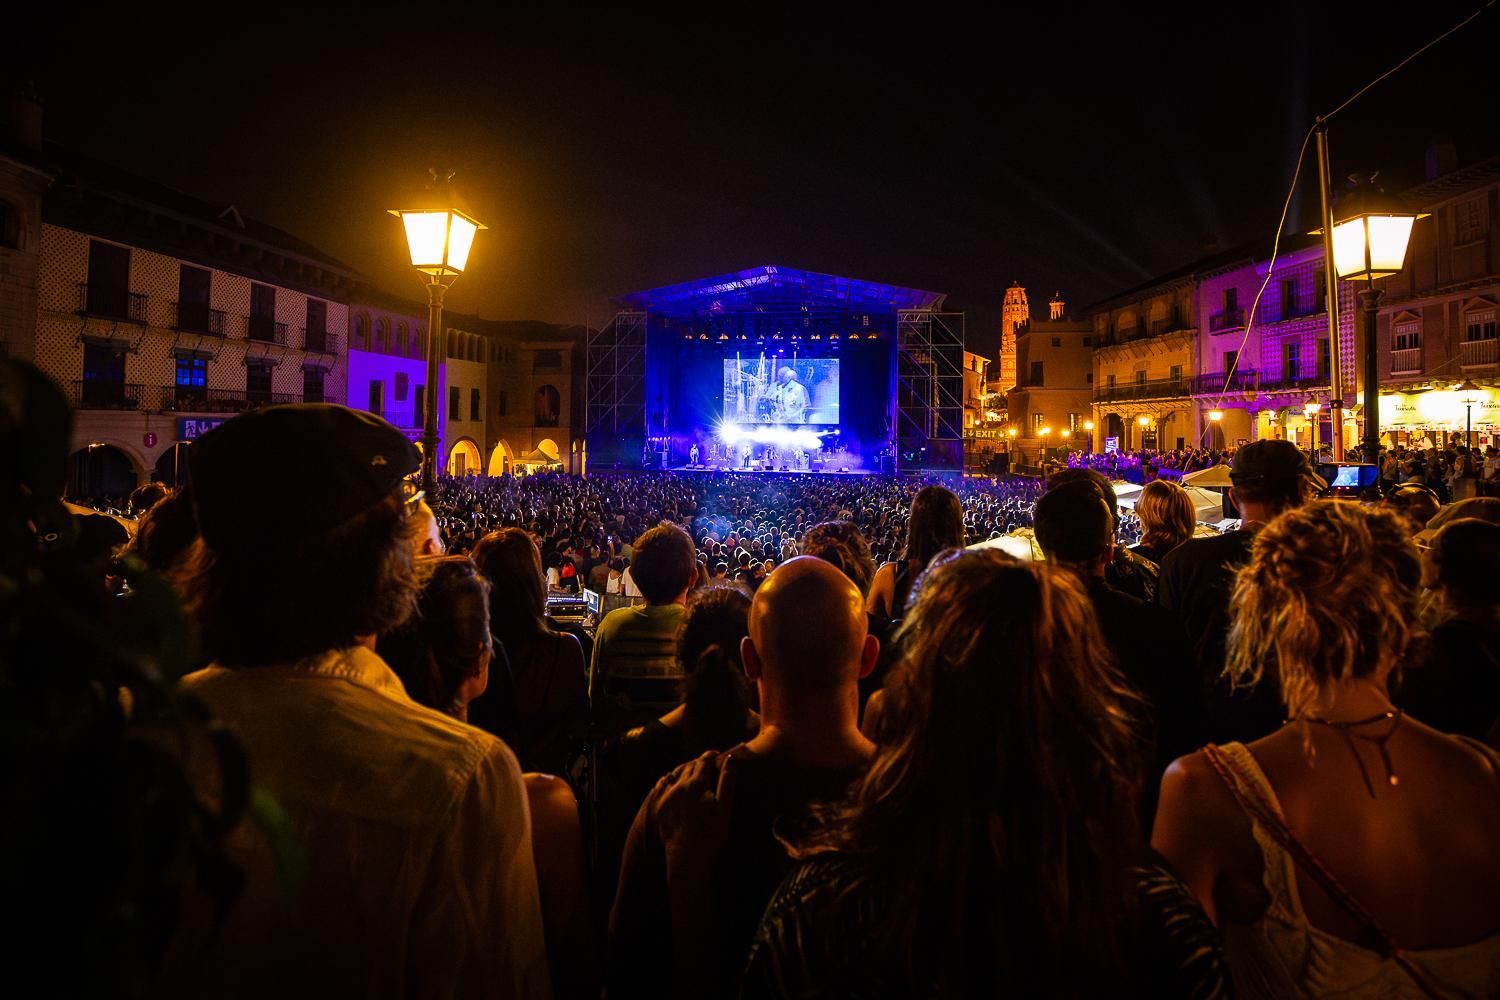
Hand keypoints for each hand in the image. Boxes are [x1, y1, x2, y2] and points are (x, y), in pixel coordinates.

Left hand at [655, 751, 736, 875]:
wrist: (687, 854)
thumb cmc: (711, 833)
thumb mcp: (724, 807)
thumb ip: (727, 781)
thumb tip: (730, 759)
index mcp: (696, 784)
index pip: (703, 761)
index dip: (710, 756)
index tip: (716, 754)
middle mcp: (679, 786)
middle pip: (689, 766)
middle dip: (699, 762)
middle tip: (707, 763)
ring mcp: (667, 795)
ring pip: (676, 773)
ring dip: (685, 769)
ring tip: (693, 771)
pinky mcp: (660, 805)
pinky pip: (664, 785)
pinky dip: (672, 779)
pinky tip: (676, 782)